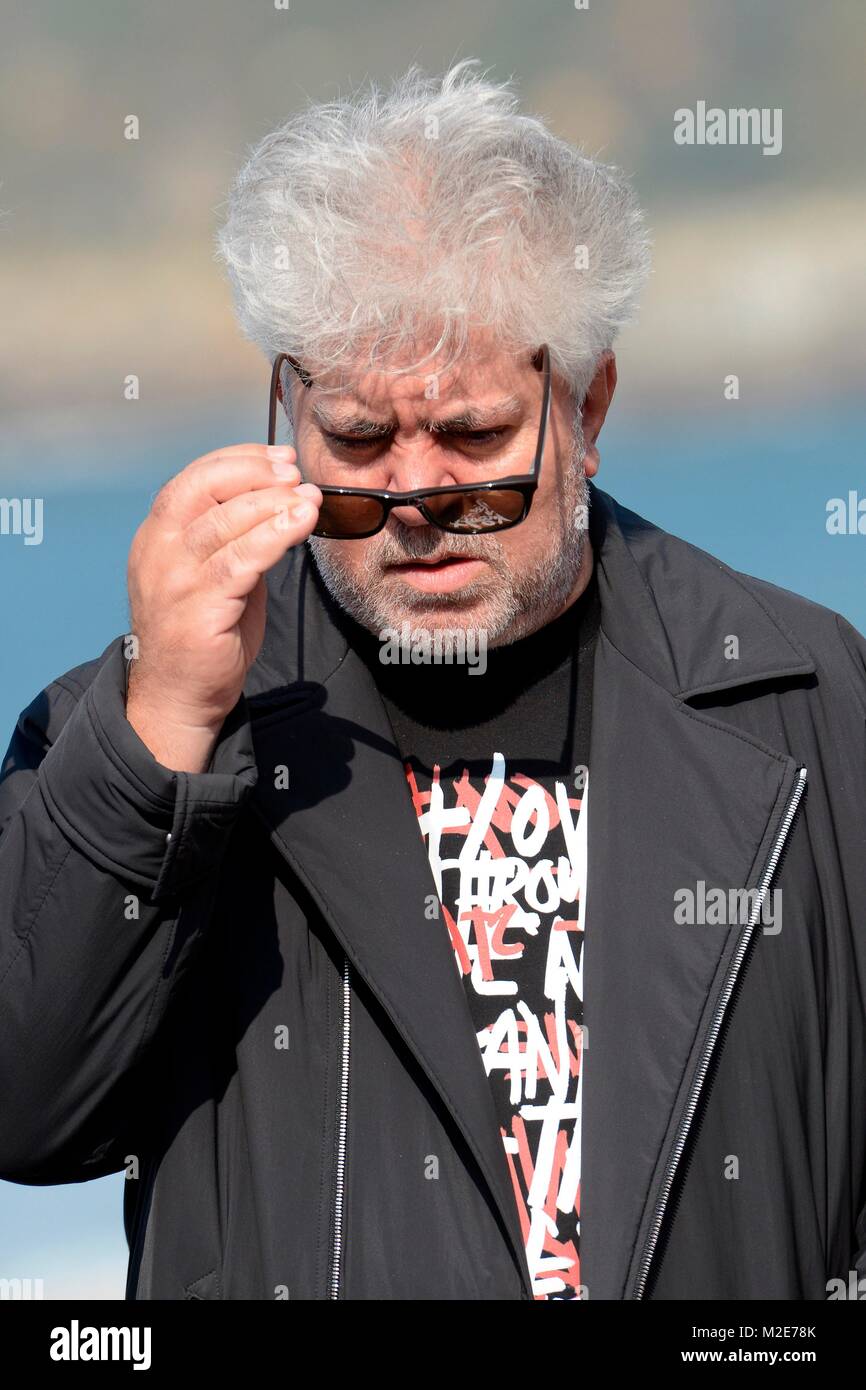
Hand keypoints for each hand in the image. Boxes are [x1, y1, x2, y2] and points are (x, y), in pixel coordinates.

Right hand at [126, 443, 320, 771]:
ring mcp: (173, 580)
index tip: (279, 456)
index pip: (193, 479)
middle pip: (204, 490)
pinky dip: (274, 536)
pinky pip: (240, 562)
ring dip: (273, 503)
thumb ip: (235, 540)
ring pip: (224, 522)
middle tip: (295, 473)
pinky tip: (300, 525)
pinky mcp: (197, 609)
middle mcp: (157, 551)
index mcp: (157, 536)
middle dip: (256, 474)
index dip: (238, 460)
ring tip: (309, 498)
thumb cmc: (204, 635)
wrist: (179, 696)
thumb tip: (280, 504)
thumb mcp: (215, 574)